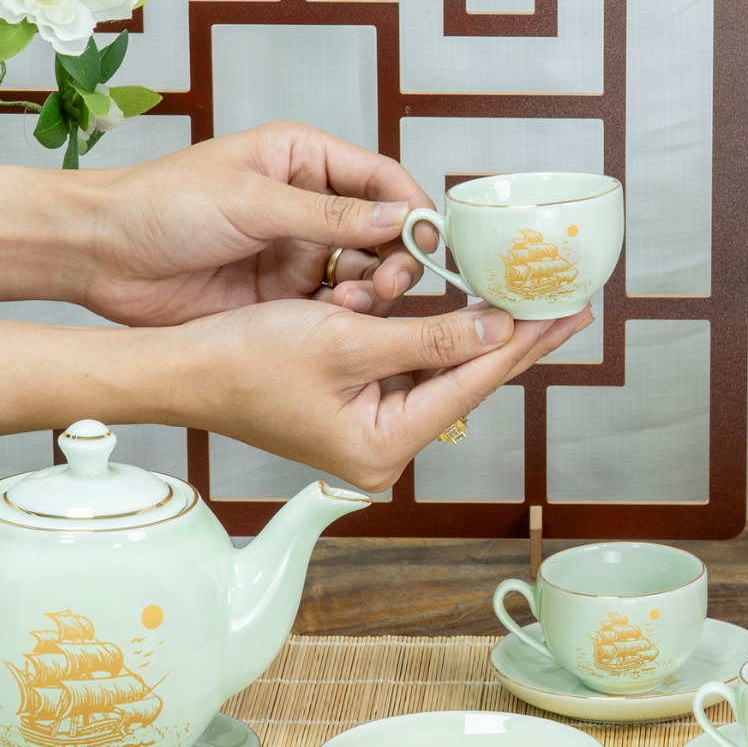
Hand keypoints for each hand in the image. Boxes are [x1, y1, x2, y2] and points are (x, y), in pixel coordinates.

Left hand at [81, 121, 433, 326]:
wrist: (100, 256)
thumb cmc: (160, 204)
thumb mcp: (250, 201)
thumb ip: (327, 215)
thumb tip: (398, 220)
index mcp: (304, 160)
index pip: (382, 179)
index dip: (413, 209)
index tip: (433, 240)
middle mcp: (311, 205)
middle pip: (384, 231)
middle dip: (398, 257)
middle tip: (393, 282)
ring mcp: (299, 251)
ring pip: (366, 271)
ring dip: (374, 289)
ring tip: (359, 304)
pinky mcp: (285, 293)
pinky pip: (336, 304)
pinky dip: (347, 315)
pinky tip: (340, 321)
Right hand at [175, 299, 593, 490]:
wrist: (180, 368)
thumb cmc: (245, 359)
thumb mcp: (349, 340)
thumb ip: (431, 338)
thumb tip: (497, 328)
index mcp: (383, 446)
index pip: (471, 383)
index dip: (523, 342)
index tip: (568, 316)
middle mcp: (382, 448)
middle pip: (462, 380)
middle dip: (510, 338)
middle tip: (565, 307)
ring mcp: (367, 430)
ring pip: (436, 370)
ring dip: (464, 330)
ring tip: (523, 298)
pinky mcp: (353, 409)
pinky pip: (404, 367)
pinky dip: (426, 335)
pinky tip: (462, 310)